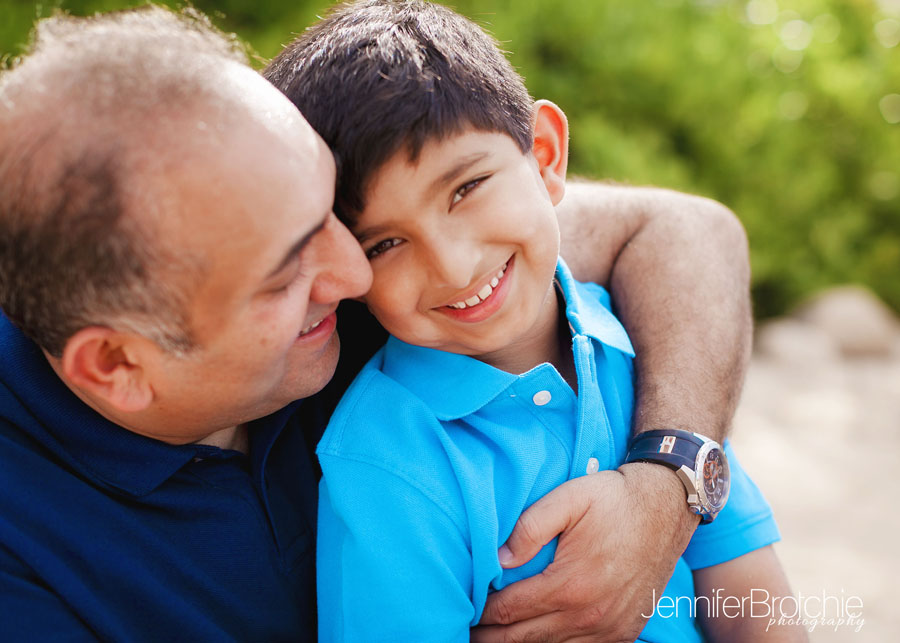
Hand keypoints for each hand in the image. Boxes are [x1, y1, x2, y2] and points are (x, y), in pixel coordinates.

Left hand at [471, 463, 698, 642]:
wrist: (667, 507)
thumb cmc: (614, 499)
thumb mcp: (569, 498)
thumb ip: (529, 527)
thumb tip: (497, 560)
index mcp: (571, 585)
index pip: (510, 611)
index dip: (483, 614)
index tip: (465, 611)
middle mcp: (590, 615)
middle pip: (525, 639)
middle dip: (492, 638)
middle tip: (468, 634)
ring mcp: (610, 629)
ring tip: (494, 639)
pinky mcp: (624, 632)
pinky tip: (536, 637)